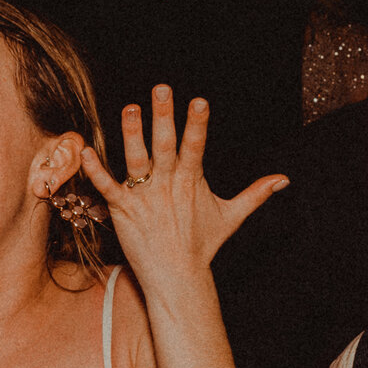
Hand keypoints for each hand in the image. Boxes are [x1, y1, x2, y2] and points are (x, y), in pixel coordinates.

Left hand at [81, 88, 285, 278]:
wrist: (178, 277)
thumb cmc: (203, 245)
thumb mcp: (232, 216)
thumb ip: (256, 193)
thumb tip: (283, 180)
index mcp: (192, 181)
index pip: (196, 146)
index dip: (197, 123)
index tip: (199, 100)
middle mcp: (168, 184)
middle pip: (166, 145)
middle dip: (164, 116)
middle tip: (161, 89)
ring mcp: (144, 197)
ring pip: (136, 160)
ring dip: (132, 134)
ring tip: (130, 109)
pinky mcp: (123, 210)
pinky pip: (107, 187)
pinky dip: (95, 171)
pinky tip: (84, 150)